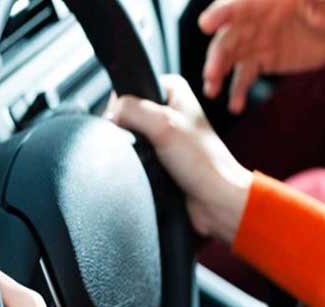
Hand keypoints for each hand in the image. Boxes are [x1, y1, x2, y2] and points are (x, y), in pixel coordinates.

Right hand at [107, 75, 252, 243]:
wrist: (215, 199)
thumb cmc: (203, 163)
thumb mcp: (163, 125)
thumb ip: (130, 110)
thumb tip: (109, 116)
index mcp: (173, 89)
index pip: (128, 89)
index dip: (120, 108)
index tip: (126, 125)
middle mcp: (169, 107)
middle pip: (126, 112)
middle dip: (125, 130)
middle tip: (142, 145)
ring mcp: (165, 132)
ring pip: (129, 135)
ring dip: (132, 148)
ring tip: (147, 159)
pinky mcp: (161, 155)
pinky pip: (136, 154)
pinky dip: (136, 161)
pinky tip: (147, 168)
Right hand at [199, 0, 324, 112]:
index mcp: (261, 0)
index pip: (236, 4)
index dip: (220, 13)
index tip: (206, 25)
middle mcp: (251, 20)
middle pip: (227, 37)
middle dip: (216, 55)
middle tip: (211, 73)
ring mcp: (253, 42)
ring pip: (229, 58)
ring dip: (217, 74)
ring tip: (211, 91)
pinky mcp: (259, 61)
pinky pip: (244, 78)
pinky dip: (237, 92)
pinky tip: (235, 106)